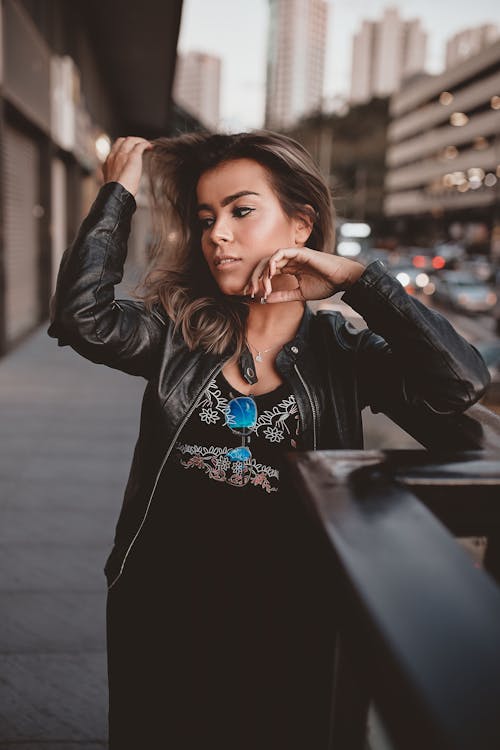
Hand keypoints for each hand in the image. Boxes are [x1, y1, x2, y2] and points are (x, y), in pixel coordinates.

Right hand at [102, 136, 153, 196]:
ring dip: (139, 141)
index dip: (123, 148)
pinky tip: (150, 147)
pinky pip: (140, 145)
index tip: (130, 151)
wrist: (118, 194)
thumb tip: (120, 183)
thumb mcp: (112, 184)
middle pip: (122, 141)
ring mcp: (123, 155)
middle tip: (139, 146)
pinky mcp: (132, 156)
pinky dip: (145, 144)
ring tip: (146, 145)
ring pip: (131, 140)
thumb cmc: (117, 194)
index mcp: (108, 163)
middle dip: (131, 141)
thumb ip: (115, 180)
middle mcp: (114, 156)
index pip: (115, 149)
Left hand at [245, 247, 364, 302]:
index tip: (252, 295)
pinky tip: (270, 274)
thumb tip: (265, 299)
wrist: (342, 280)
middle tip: (250, 291)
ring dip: (263, 273)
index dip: (257, 282)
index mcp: (290, 268)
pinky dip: (273, 262)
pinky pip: (281, 253)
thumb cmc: (325, 286)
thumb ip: (282, 295)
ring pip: (270, 259)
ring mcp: (295, 255)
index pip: (268, 272)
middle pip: (265, 265)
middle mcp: (290, 260)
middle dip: (255, 277)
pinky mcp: (300, 252)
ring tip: (261, 286)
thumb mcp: (299, 294)